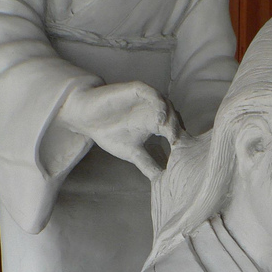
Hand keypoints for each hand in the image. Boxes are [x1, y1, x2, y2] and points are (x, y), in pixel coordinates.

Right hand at [59, 81, 180, 178]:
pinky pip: (154, 95)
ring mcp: (148, 100)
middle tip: (182, 149)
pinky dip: (160, 106)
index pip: (175, 133)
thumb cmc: (109, 133)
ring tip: (173, 136)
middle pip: (175, 120)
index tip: (184, 161)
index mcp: (156, 124)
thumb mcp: (132, 153)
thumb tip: (161, 182)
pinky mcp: (139, 90)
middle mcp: (155, 110)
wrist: (87, 117)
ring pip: (168, 106)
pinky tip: (160, 121)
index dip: (180, 145)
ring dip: (172, 120)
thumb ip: (147, 164)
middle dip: (179, 133)